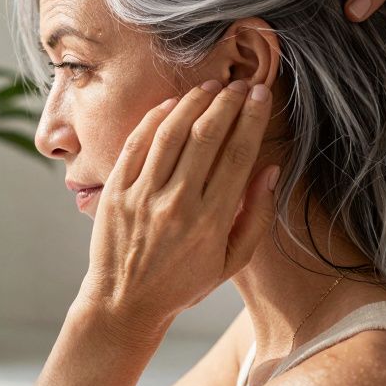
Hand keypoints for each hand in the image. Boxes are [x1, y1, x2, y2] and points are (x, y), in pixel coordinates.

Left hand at [76, 81, 279, 338]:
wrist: (124, 302)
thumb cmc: (182, 283)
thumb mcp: (232, 261)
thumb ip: (257, 215)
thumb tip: (270, 169)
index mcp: (212, 220)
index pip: (237, 154)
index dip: (251, 118)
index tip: (261, 95)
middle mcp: (177, 203)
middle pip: (206, 136)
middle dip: (226, 102)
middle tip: (240, 84)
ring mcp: (142, 196)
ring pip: (170, 134)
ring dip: (192, 103)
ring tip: (210, 87)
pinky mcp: (115, 192)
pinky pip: (136, 145)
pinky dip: (154, 119)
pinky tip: (172, 104)